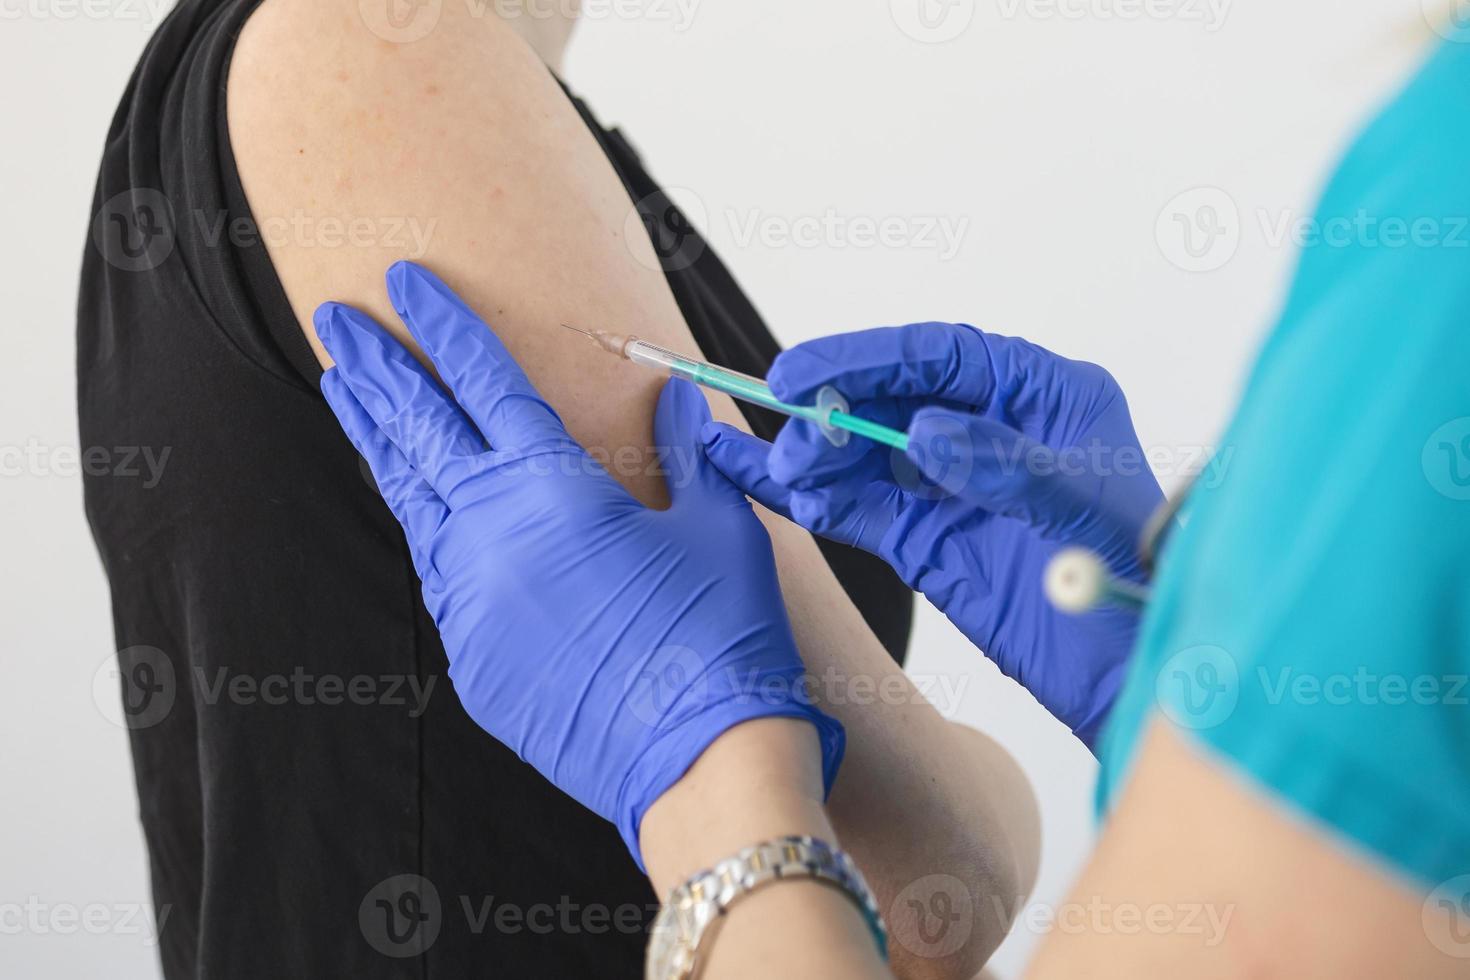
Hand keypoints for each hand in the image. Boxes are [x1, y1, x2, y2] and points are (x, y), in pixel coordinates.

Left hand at [314, 261, 843, 865]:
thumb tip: (674, 396)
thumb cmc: (721, 635)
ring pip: (409, 498)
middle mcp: (493, 532)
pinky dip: (419, 523)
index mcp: (553, 485)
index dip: (444, 324)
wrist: (699, 761)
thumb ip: (686, 451)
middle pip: (420, 429)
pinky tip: (412, 501)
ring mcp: (471, 598)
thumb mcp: (717, 525)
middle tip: (335, 321)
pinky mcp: (473, 656)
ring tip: (343, 391)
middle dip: (377, 367)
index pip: (484, 380)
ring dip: (377, 438)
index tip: (406, 281)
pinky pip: (434, 570)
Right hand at [702, 323, 1163, 748]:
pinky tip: (786, 495)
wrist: (1129, 675)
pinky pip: (862, 509)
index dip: (866, 359)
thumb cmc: (1134, 583)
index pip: (940, 357)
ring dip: (821, 457)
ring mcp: (952, 485)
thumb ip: (1003, 464)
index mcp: (1040, 395)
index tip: (801, 373)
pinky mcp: (926, 539)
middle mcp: (990, 428)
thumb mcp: (1080, 509)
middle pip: (894, 400)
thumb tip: (924, 432)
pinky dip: (823, 502)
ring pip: (869, 452)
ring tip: (786, 470)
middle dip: (835, 412)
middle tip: (795, 439)